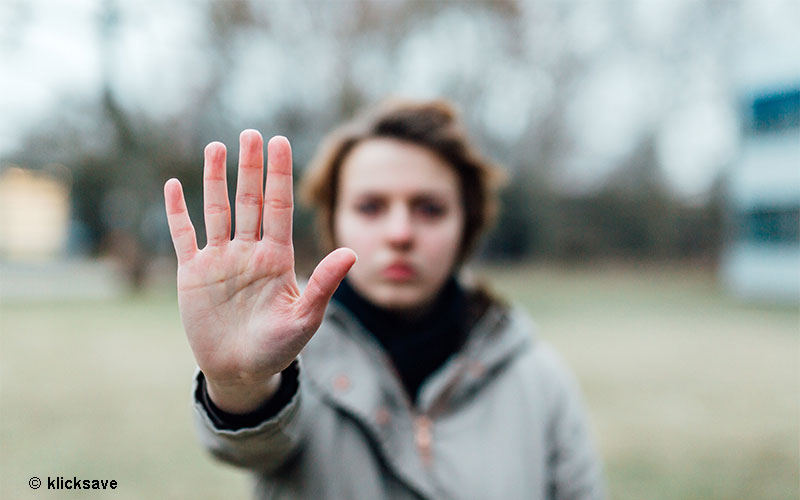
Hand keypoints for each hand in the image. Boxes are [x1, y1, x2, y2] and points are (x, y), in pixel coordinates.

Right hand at [164, 131, 355, 412]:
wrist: (242, 371)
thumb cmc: (279, 347)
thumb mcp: (305, 318)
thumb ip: (324, 284)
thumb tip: (351, 253)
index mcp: (277, 257)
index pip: (279, 207)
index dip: (279, 175)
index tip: (280, 142)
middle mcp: (249, 251)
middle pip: (250, 200)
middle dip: (251, 167)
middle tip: (251, 133)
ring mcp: (220, 260)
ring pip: (217, 210)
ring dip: (214, 179)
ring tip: (216, 147)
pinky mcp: (193, 274)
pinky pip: (184, 236)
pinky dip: (178, 212)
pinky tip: (174, 185)